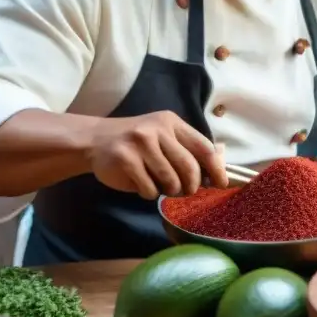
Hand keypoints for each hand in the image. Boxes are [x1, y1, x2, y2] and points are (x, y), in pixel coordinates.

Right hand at [88, 111, 227, 199]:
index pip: (203, 146)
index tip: (221, 184)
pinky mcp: (125, 159)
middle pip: (189, 167)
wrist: (95, 140)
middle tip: (185, 191)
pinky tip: (142, 186)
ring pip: (170, 180)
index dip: (216, 168)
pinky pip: (149, 188)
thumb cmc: (136, 142)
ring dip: (168, 191)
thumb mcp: (163, 136)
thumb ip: (187, 148)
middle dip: (191, 186)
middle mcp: (157, 129)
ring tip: (160, 186)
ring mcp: (140, 143)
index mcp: (171, 122)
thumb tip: (219, 162)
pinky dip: (149, 193)